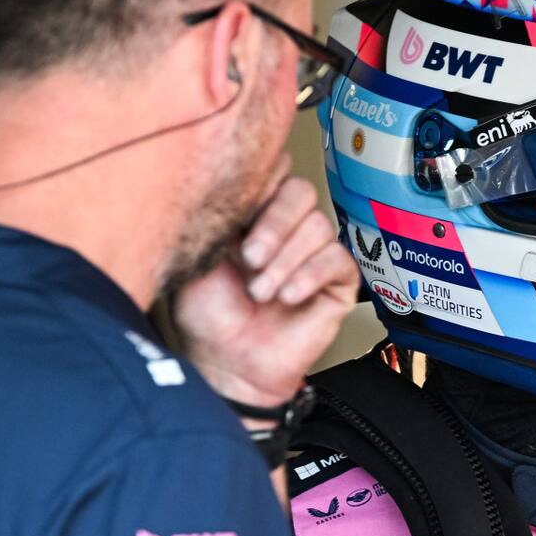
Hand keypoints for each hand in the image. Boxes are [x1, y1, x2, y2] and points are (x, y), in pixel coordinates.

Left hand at [175, 170, 359, 407]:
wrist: (227, 364)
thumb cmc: (208, 316)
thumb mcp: (198, 256)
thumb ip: (217, 217)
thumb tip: (230, 181)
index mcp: (253, 212)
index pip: (273, 172)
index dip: (260, 187)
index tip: (237, 218)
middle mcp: (286, 227)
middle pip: (301, 192)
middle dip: (274, 223)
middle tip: (249, 258)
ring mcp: (314, 253)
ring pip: (318, 227)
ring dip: (285, 261)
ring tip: (261, 292)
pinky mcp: (337, 282)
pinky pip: (337, 260)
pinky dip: (309, 276)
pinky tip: (288, 297)